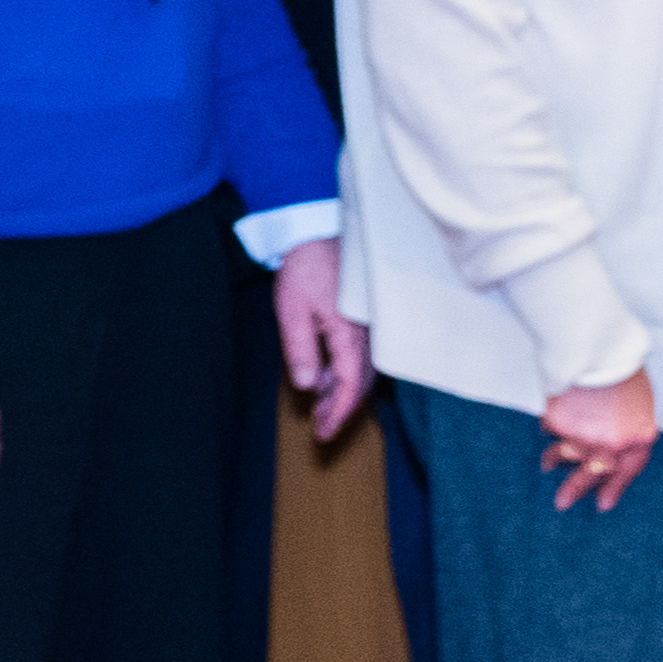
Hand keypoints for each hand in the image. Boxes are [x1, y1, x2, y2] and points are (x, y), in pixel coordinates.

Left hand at [270, 234, 371, 439]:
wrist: (318, 227)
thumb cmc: (305, 266)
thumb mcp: (292, 310)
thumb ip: (300, 349)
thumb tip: (306, 386)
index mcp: (351, 332)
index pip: (349, 384)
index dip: (337, 412)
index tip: (323, 434)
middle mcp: (368, 332)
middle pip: (361, 381)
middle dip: (341, 407)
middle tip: (321, 427)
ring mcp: (370, 323)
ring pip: (363, 368)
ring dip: (342, 389)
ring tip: (319, 404)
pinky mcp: (365, 315)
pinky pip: (361, 352)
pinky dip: (345, 370)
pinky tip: (326, 374)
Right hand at [540, 372, 658, 510]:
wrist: (599, 351)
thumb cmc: (624, 370)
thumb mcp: (640, 403)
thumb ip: (629, 427)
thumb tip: (613, 445)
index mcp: (638, 438)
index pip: (628, 470)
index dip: (615, 487)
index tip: (602, 503)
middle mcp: (610, 444)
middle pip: (592, 473)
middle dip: (575, 490)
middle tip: (561, 504)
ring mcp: (583, 437)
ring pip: (566, 454)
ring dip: (556, 460)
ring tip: (548, 465)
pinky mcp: (559, 425)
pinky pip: (553, 429)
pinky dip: (552, 427)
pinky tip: (551, 423)